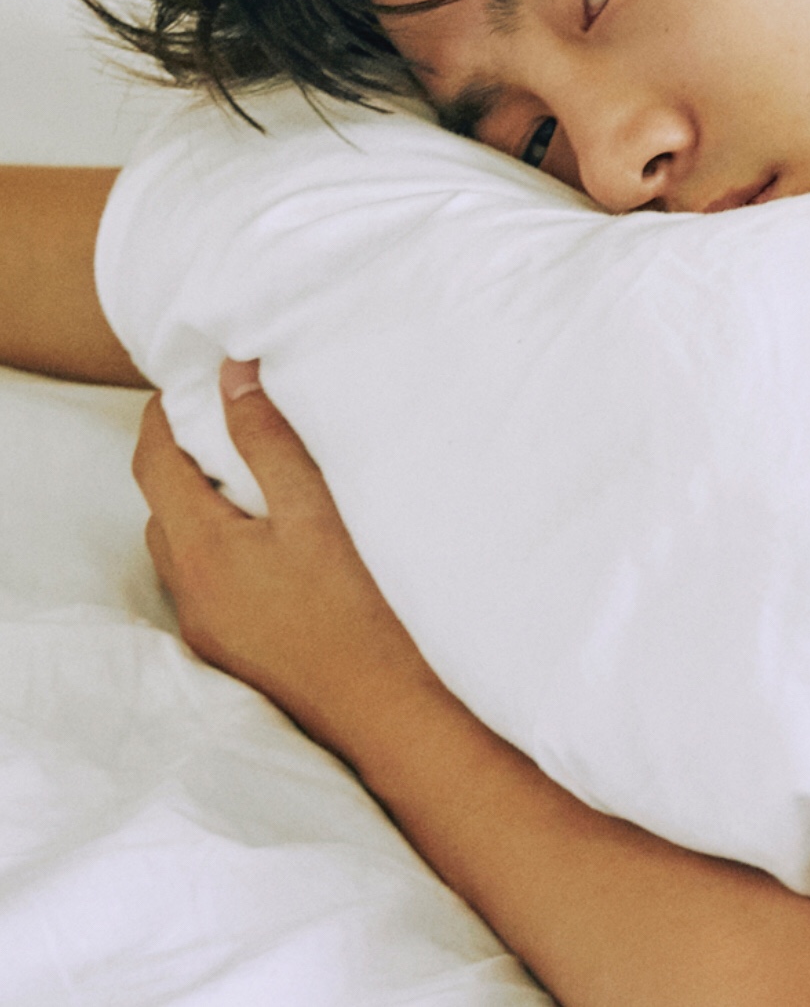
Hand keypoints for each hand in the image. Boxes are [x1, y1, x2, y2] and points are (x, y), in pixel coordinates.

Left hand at [133, 360, 442, 759]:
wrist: (382, 710)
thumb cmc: (354, 607)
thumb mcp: (314, 510)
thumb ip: (269, 441)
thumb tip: (233, 376)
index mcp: (200, 549)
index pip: (152, 464)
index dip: (162, 415)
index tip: (188, 381)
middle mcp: (188, 591)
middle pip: (162, 506)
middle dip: (181, 457)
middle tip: (223, 419)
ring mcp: (208, 628)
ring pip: (183, 547)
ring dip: (200, 504)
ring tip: (250, 472)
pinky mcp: (233, 651)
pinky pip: (206, 581)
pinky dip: (220, 544)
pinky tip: (269, 539)